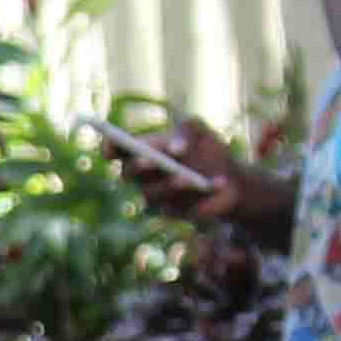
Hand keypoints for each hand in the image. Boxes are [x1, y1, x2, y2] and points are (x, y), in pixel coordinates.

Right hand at [124, 116, 283, 234]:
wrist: (231, 178)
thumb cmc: (208, 149)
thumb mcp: (202, 131)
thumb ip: (189, 128)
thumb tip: (175, 147)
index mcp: (141, 151)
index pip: (115, 150)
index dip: (109, 146)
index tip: (112, 143)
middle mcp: (142, 176)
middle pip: (127, 172)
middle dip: (139, 165)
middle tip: (150, 160)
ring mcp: (155, 196)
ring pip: (151, 193)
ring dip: (170, 184)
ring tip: (187, 177)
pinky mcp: (174, 213)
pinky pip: (181, 207)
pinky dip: (202, 195)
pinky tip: (220, 182)